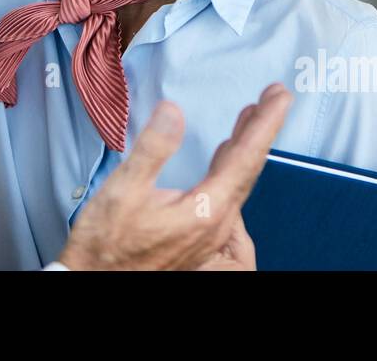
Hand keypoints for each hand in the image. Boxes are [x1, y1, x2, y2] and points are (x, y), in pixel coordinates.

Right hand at [55, 83, 291, 270]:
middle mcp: (216, 222)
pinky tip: (225, 153)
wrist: (96, 280)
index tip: (280, 96)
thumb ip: (153, 149)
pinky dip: (230, 163)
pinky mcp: (197, 233)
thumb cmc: (106, 243)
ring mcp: (209, 231)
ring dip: (246, 144)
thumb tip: (173, 111)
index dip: (265, 123)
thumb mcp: (124, 189)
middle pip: (248, 168)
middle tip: (276, 95)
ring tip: (254, 116)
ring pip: (237, 180)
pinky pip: (225, 191)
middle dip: (262, 128)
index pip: (245, 157)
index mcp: (206, 210)